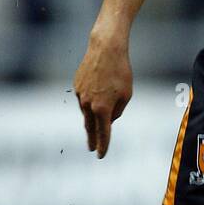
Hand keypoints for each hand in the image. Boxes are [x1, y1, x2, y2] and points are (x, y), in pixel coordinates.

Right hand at [73, 35, 132, 156]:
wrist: (105, 48)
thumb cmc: (120, 71)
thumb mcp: (126, 94)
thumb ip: (117, 111)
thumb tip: (109, 120)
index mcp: (102, 109)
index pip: (102, 133)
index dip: (103, 145)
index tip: (100, 156)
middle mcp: (88, 104)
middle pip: (90, 127)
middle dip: (92, 139)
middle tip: (92, 148)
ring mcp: (80, 95)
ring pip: (87, 111)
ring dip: (93, 116)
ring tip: (99, 115)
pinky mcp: (76, 85)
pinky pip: (85, 98)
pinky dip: (90, 100)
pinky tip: (98, 92)